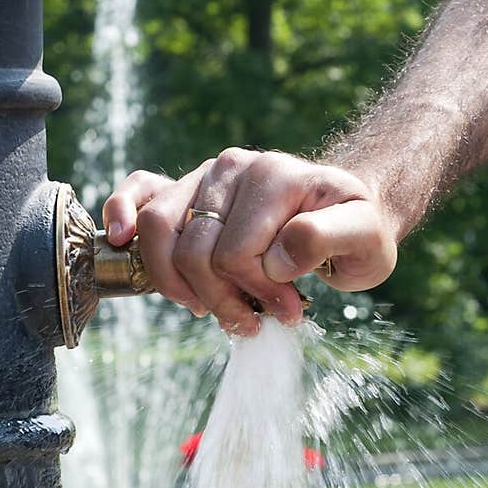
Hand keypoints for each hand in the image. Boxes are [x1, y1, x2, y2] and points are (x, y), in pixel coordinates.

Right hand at [103, 149, 397, 335]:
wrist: (344, 213)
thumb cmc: (355, 232)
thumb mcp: (366, 240)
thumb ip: (330, 239)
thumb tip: (278, 255)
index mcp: (273, 175)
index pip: (236, 254)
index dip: (258, 294)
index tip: (289, 312)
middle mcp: (232, 168)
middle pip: (194, 252)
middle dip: (222, 300)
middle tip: (256, 320)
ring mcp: (203, 177)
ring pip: (158, 234)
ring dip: (180, 286)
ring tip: (214, 309)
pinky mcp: (184, 188)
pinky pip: (138, 192)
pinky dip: (123, 214)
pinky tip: (120, 240)